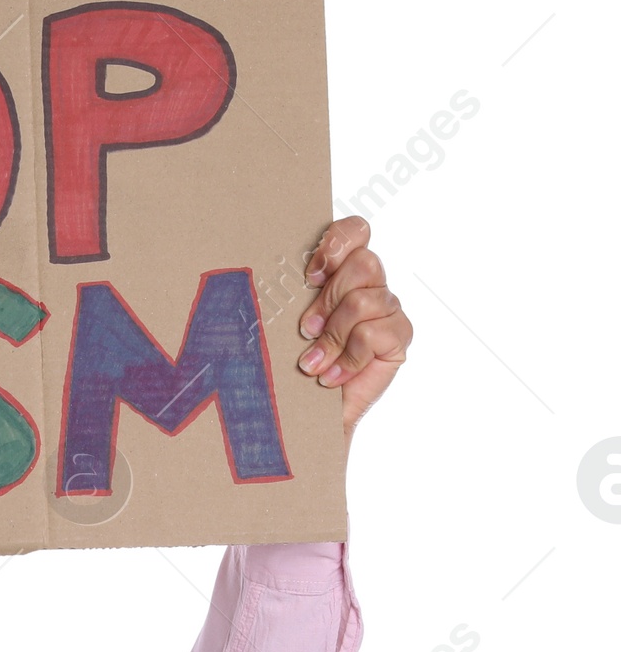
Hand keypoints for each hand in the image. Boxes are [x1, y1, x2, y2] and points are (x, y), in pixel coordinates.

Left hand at [296, 217, 411, 445]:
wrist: (303, 420)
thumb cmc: (287, 370)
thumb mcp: (279, 326)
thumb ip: (284, 294)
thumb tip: (254, 268)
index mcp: (341, 273)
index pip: (356, 231)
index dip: (338, 243)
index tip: (312, 275)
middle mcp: (369, 287)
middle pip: (365, 263)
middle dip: (330, 299)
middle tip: (306, 330)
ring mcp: (387, 312)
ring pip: (366, 300)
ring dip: (333, 336)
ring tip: (313, 363)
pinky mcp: (397, 340)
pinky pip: (376, 333)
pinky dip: (348, 358)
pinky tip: (332, 377)